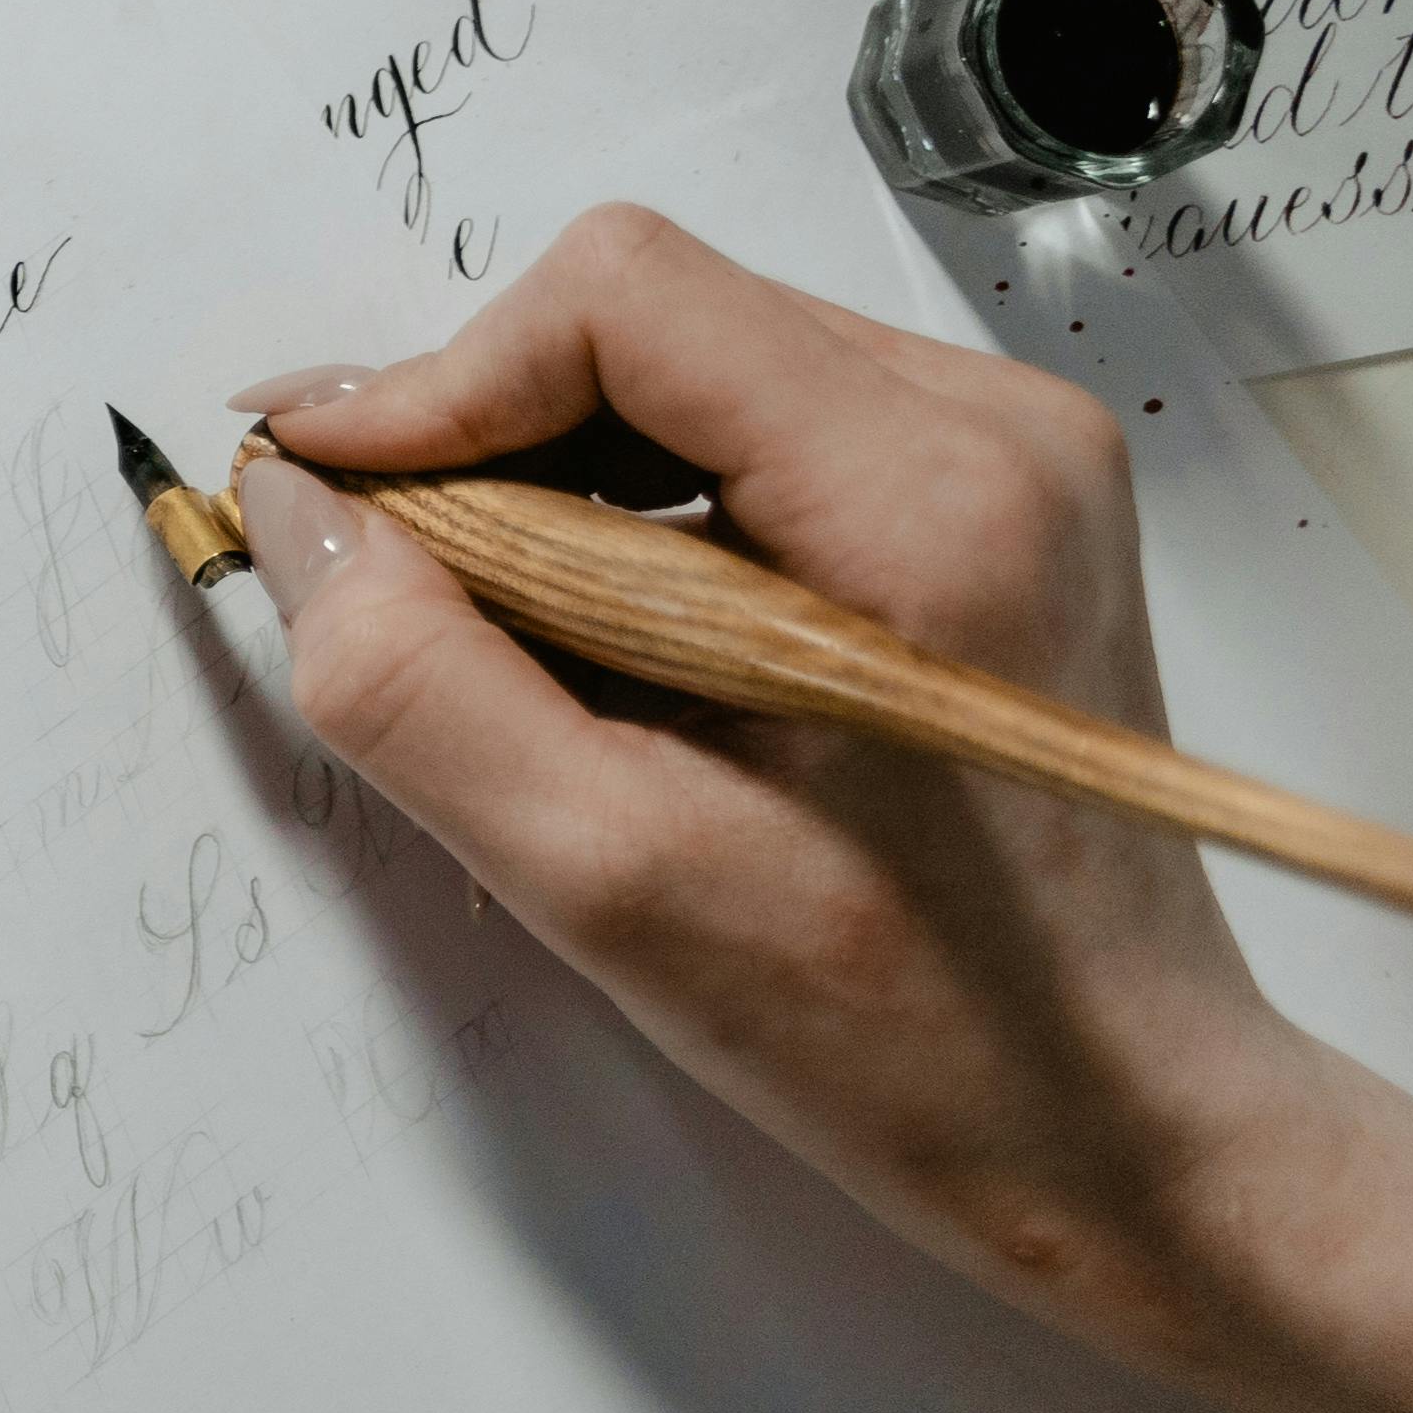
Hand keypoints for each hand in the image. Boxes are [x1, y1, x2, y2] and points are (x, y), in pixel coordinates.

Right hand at [236, 204, 1412, 1412]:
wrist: (1114, 1113)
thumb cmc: (903, 1026)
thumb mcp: (607, 877)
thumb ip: (412, 681)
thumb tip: (298, 515)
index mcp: (929, 501)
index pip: (620, 299)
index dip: (435, 385)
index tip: (326, 499)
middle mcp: (995, 431)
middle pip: (646, 313)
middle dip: (484, 435)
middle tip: (396, 590)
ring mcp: (1007, 455)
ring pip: (683, 361)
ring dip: (554, 475)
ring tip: (517, 643)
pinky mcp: (988, 498)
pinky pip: (747, 426)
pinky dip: (636, 506)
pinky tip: (616, 643)